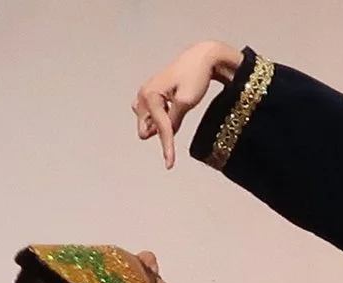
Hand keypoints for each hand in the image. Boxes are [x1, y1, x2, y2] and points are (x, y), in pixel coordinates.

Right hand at [135, 41, 244, 167]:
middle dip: (162, 130)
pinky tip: (171, 108)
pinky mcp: (150, 94)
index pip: (160, 128)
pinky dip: (159, 117)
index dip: (167, 147)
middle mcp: (143, 94)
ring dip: (160, 124)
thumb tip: (164, 134)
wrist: (200, 58)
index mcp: (150, 95)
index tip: (170, 165)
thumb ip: (173, 120)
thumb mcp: (186, 102)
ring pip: (147, 122)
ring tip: (178, 108)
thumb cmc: (195, 76)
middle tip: (180, 115)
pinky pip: (150, 115)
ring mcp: (144, 94)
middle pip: (147, 128)